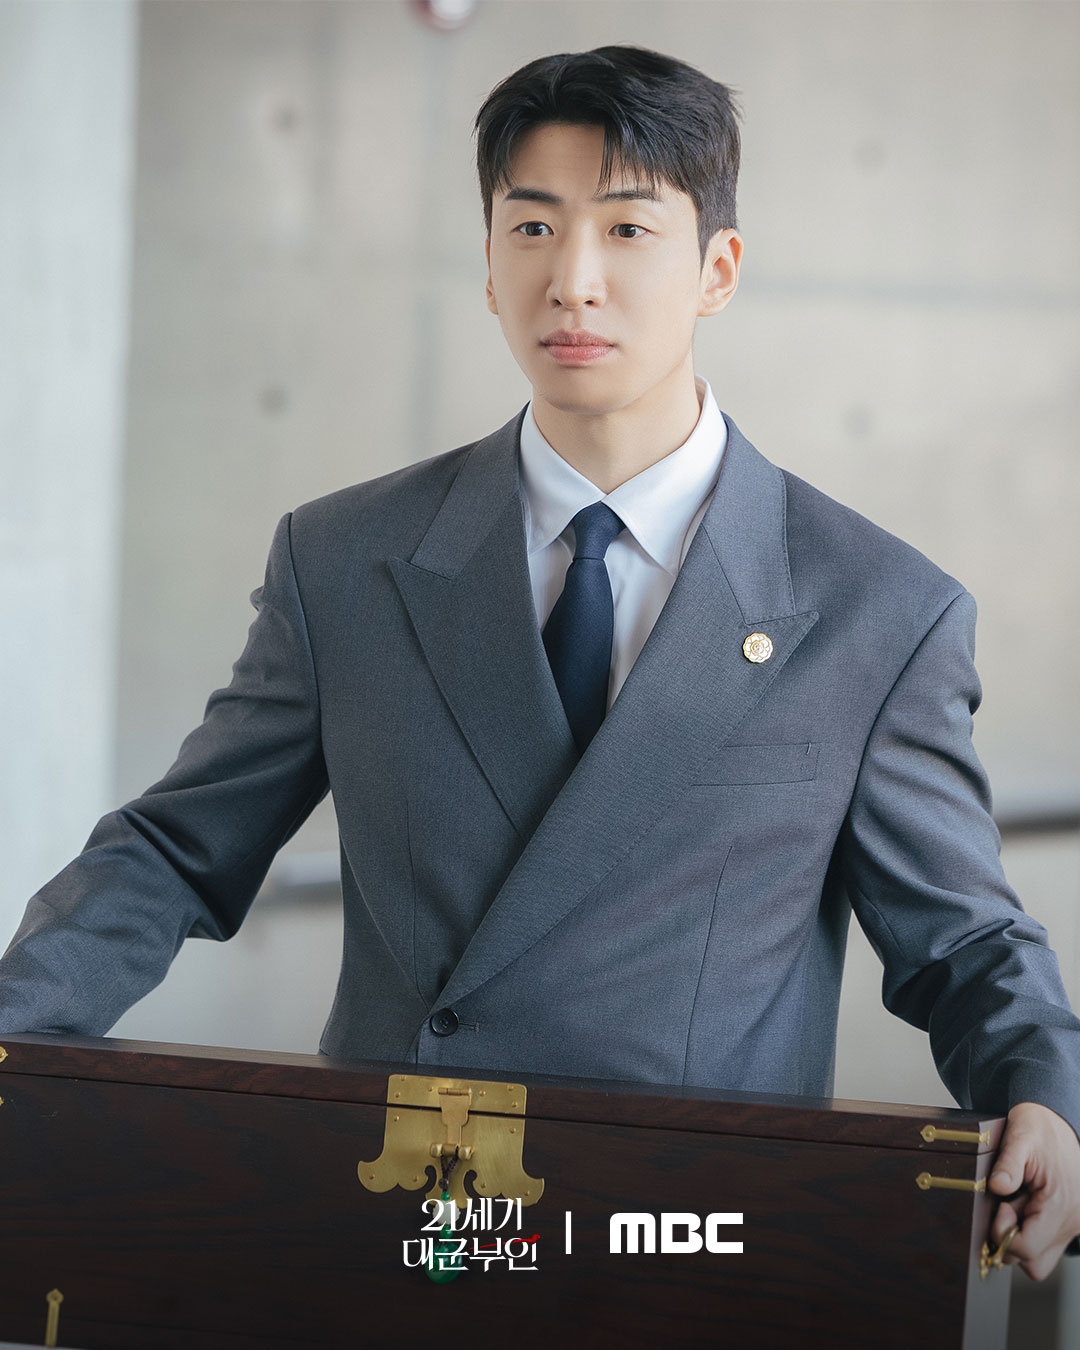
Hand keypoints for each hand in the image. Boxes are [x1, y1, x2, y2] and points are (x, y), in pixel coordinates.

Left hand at [988, 1101, 1079, 1279]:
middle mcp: (1072, 1222)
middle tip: (1006, 1207)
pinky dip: (1032, 1231)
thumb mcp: (1020, 1136)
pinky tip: (1025, 1204)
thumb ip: (1009, 1164)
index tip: (999, 1206)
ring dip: (1022, 1239)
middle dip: (1011, 1241)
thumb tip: (998, 1187)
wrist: (1060, 1118)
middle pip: (1034, 1263)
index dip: (1003, 1233)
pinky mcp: (1069, 1223)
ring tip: (1017, 1204)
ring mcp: (1073, 1225)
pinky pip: (1047, 1243)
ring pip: (1041, 1258)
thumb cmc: (1040, 1126)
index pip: (1027, 1248)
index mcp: (1061, 1204)